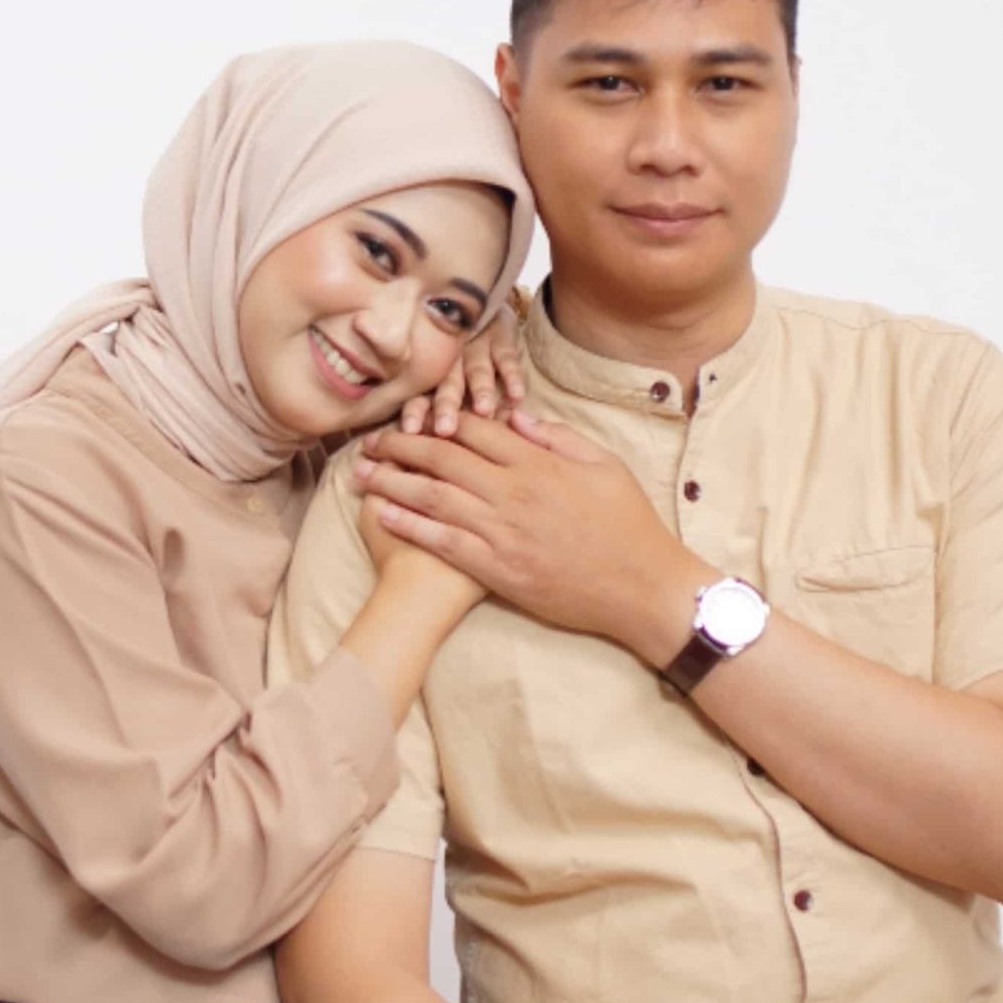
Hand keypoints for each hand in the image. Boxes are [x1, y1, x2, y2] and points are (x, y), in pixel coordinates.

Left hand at [351, 409, 696, 646]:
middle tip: (371, 441)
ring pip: (433, 497)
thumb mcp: (604, 464)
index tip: (414, 416)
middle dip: (401, 445)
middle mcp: (513, 492)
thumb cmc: (628, 524)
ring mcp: (502, 532)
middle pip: (442, 458)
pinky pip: (442, 542)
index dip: (439, 419)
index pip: (475, 429)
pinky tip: (381, 514)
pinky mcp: (497, 569)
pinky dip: (409, 525)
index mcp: (538, 463)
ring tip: (361, 472)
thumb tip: (516, 415)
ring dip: (392, 481)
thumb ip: (558, 437)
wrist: (640, 587)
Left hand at [398, 299, 526, 437]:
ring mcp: (477, 345)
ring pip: (477, 370)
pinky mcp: (501, 334)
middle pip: (447, 385)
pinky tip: (518, 395)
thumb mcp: (437, 370)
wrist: (479, 298)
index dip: (414, 411)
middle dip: (445, 406)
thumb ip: (426, 401)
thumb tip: (409, 436)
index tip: (410, 431)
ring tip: (484, 410)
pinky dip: (513, 375)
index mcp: (432, 372)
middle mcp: (451, 359)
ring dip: (481, 390)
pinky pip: (507, 356)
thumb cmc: (454, 351)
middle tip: (445, 429)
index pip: (420, 393)